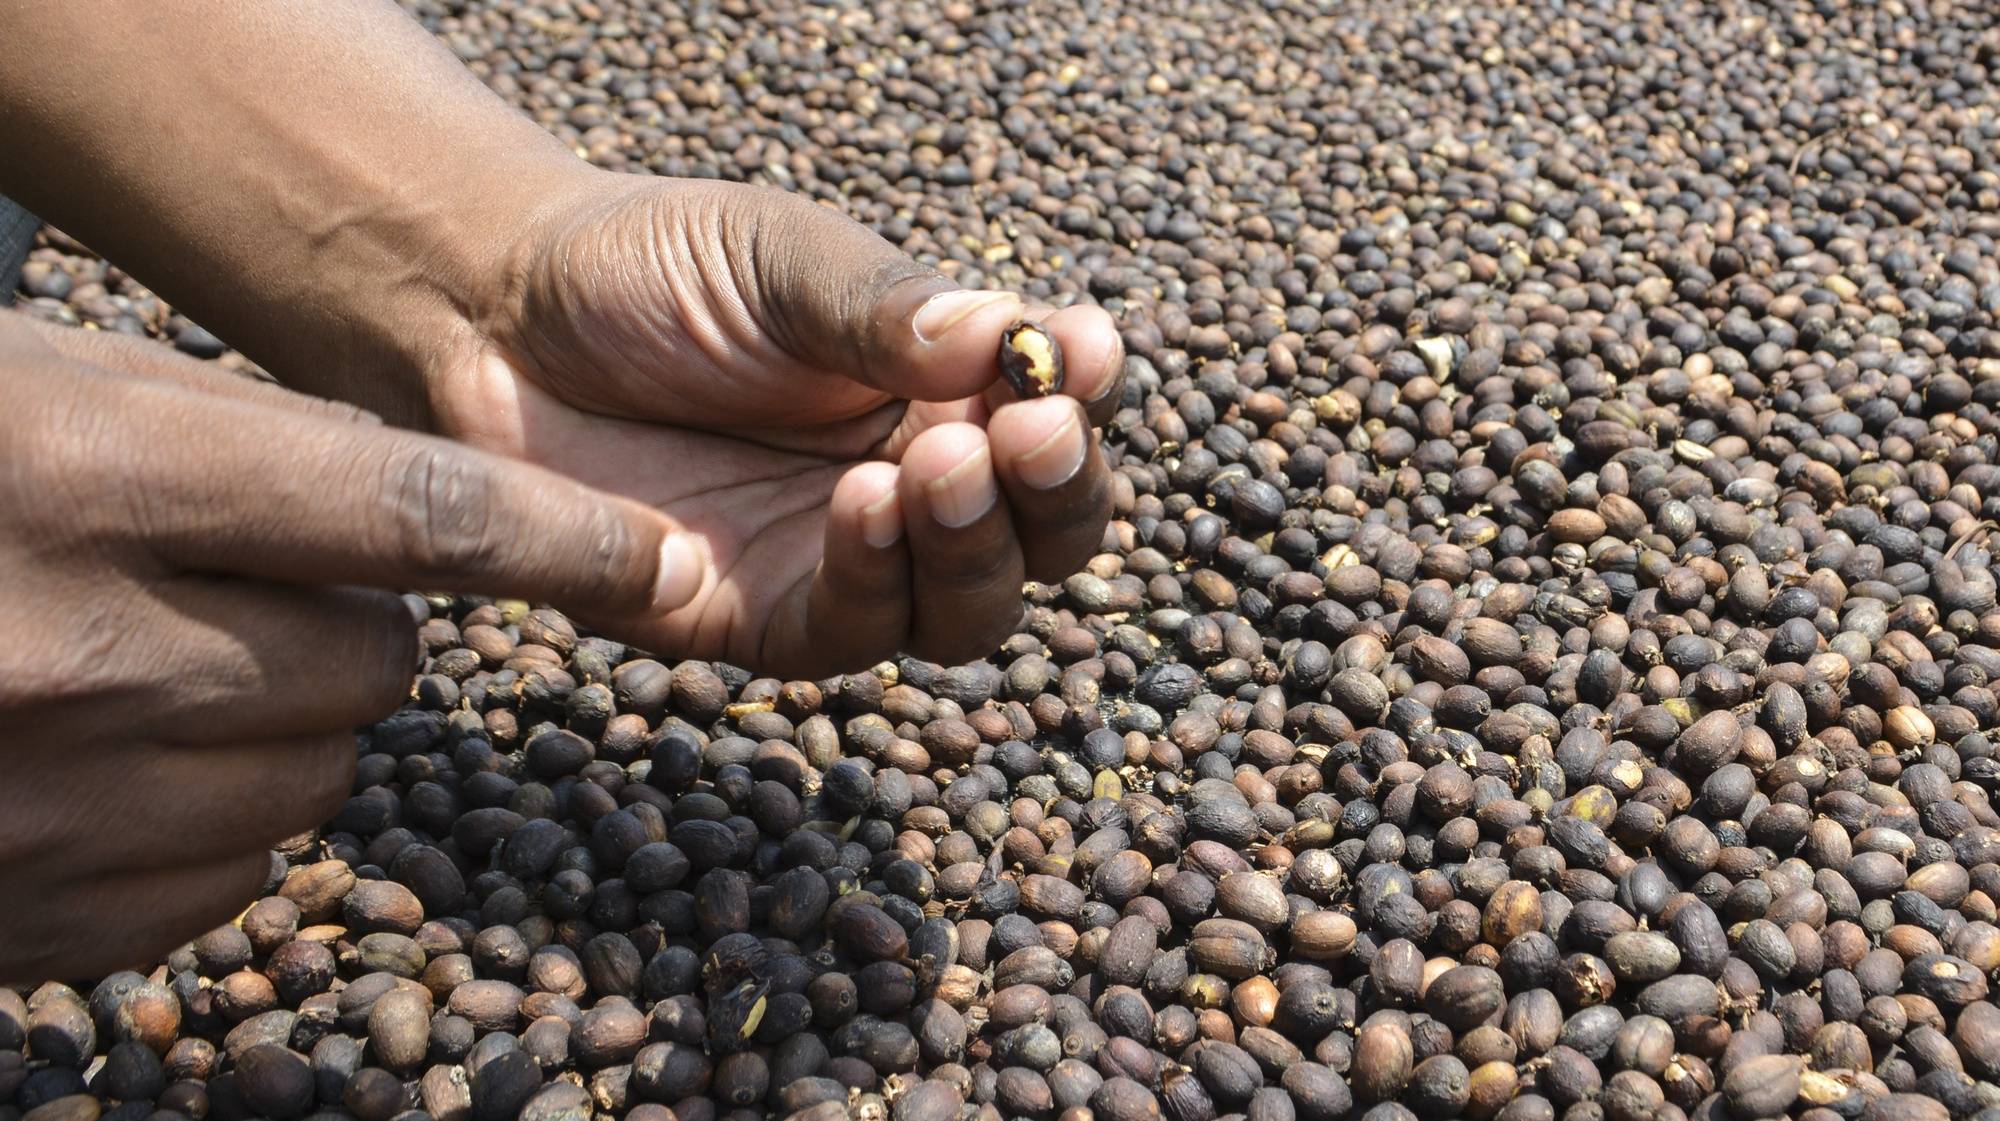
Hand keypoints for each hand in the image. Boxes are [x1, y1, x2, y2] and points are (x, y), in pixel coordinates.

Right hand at [0, 314, 703, 979]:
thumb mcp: (40, 397)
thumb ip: (229, 454)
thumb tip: (410, 528)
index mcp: (91, 476)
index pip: (408, 515)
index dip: (561, 539)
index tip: (666, 563)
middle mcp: (82, 652)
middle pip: (373, 666)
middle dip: (344, 630)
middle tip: (239, 591)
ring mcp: (50, 805)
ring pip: (314, 779)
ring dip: (274, 729)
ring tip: (143, 672)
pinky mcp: (26, 917)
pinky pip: (230, 876)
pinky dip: (208, 824)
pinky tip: (102, 764)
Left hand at [427, 174, 1123, 676]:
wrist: (494, 318)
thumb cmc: (650, 272)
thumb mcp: (780, 259)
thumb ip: (888, 309)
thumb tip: (1011, 341)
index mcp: (940, 395)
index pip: (1054, 419)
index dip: (1084, 396)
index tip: (1083, 352)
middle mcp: (914, 488)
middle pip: (1044, 537)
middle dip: (1056, 492)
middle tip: (1032, 429)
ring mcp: (843, 564)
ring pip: (971, 609)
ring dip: (979, 547)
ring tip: (939, 465)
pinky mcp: (761, 622)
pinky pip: (855, 633)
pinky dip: (877, 577)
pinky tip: (864, 502)